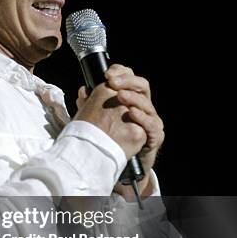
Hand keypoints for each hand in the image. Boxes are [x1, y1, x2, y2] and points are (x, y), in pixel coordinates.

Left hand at [75, 64, 164, 195]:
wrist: (117, 165)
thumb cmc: (108, 140)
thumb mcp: (96, 119)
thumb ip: (89, 104)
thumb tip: (82, 90)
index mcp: (130, 99)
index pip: (129, 78)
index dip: (121, 72)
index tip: (106, 73)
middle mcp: (142, 107)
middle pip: (141, 85)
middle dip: (127, 80)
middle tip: (111, 81)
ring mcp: (150, 120)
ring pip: (146, 103)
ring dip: (133, 97)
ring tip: (119, 95)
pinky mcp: (155, 135)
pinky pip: (151, 124)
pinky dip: (142, 117)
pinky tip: (131, 112)